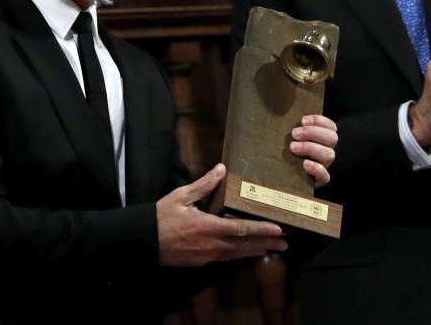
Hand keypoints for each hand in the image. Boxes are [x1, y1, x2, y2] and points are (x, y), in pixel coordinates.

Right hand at [156, 163, 287, 266]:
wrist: (143, 242)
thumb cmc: (161, 217)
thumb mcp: (181, 196)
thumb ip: (203, 184)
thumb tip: (221, 169)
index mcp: (208, 226)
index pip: (240, 229)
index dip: (261, 229)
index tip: (278, 229)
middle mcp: (211, 244)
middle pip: (245, 246)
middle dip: (267, 243)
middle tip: (286, 242)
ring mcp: (207, 255)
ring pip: (237, 254)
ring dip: (257, 250)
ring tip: (275, 248)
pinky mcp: (202, 260)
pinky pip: (227, 258)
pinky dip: (242, 255)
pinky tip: (249, 252)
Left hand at [289, 114, 337, 186]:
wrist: (283, 179)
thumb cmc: (287, 154)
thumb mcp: (292, 139)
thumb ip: (295, 129)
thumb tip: (286, 115)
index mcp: (323, 139)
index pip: (331, 127)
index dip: (319, 121)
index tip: (303, 120)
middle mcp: (327, 151)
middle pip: (332, 138)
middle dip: (312, 132)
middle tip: (294, 133)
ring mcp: (325, 166)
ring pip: (329, 154)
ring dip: (311, 147)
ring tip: (293, 147)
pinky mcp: (319, 181)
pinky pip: (325, 176)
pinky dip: (316, 168)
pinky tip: (305, 164)